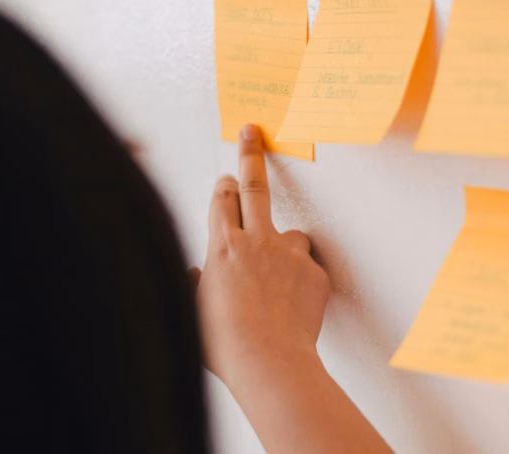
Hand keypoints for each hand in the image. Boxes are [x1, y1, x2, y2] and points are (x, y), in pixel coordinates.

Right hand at [194, 125, 329, 385]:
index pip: (220, 202)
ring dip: (284, 246)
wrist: (269, 363)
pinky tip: (294, 304)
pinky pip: (308, 267)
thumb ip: (196, 284)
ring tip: (279, 278)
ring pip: (290, 234)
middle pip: (254, 187)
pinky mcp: (315, 272)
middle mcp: (256, 242)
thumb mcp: (194, 311)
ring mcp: (289, 254)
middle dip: (251, 155)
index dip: (222, 186)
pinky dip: (301, 279)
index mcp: (222, 248)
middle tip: (253, 132)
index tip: (225, 177)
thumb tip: (198, 273)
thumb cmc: (225, 345)